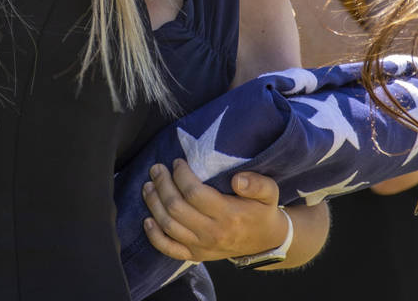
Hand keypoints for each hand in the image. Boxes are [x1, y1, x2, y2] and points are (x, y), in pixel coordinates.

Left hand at [141, 160, 286, 262]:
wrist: (266, 242)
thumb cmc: (262, 211)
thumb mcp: (270, 192)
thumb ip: (257, 183)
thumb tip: (237, 180)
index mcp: (229, 215)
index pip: (195, 193)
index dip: (181, 175)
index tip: (178, 162)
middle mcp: (212, 233)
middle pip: (176, 207)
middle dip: (162, 184)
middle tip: (157, 169)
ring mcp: (202, 246)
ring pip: (168, 225)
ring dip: (154, 203)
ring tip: (149, 185)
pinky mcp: (195, 255)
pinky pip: (169, 249)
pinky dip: (154, 236)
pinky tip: (147, 220)